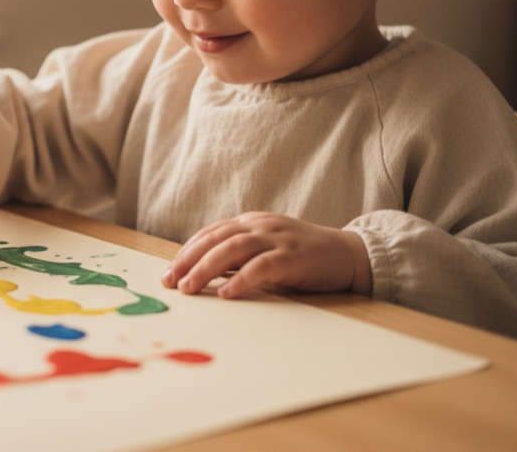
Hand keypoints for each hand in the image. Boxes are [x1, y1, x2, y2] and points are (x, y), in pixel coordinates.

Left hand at [161, 212, 371, 297]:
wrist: (348, 254)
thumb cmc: (302, 257)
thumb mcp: (265, 252)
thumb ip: (238, 259)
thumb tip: (203, 276)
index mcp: (250, 223)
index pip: (210, 234)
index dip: (186, 251)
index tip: (167, 272)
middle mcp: (259, 226)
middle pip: (215, 239)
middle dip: (188, 260)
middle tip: (169, 281)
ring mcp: (276, 238)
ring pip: (232, 249)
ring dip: (206, 269)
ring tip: (189, 288)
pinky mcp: (293, 256)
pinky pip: (262, 266)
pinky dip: (242, 279)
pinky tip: (227, 293)